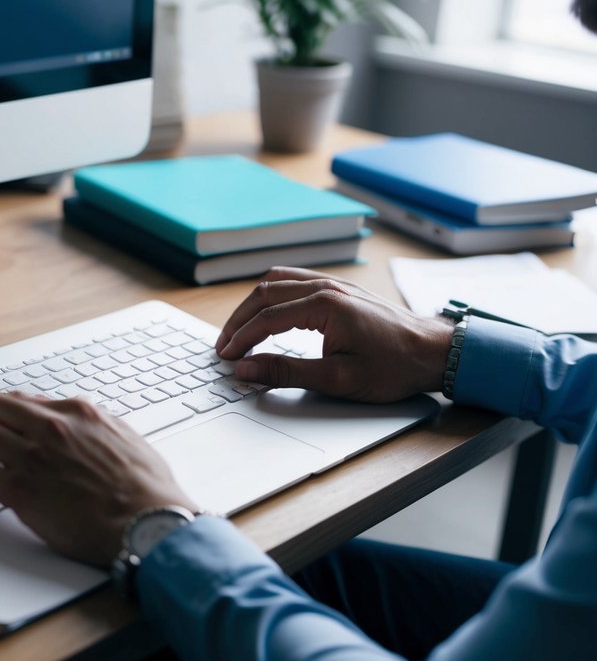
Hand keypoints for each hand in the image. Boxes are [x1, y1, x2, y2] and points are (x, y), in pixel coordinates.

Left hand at [0, 392, 198, 566]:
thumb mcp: (126, 438)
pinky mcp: (21, 489)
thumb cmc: (145, 490)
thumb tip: (83, 426)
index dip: (4, 415)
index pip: (24, 401)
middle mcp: (51, 428)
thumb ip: (97, 426)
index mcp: (77, 413)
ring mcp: (33, 457)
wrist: (148, 522)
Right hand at [215, 267, 453, 402]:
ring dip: (253, 304)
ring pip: (277, 281)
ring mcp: (334, 284)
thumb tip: (247, 370)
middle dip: (239, 320)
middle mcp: (326, 287)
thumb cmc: (394, 367)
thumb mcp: (337, 379)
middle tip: (225, 345)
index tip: (226, 358)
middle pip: (264, 293)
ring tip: (240, 329)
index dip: (241, 339)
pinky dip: (272, 295)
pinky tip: (268, 312)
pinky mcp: (341, 289)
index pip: (266, 318)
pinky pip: (294, 281)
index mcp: (324, 305)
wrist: (436, 352)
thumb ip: (286, 372)